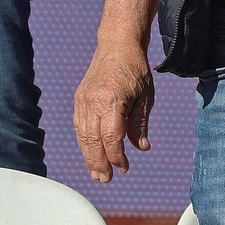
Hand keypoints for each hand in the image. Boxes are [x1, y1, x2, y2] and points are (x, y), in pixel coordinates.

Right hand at [73, 42, 153, 182]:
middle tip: (106, 180)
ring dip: (88, 156)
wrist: (116, 44)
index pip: (111, 137)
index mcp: (113, 100)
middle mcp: (93, 101)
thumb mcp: (146, 97)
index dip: (117, 156)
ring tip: (96, 173)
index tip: (125, 168)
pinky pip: (78, 126)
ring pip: (82, 135)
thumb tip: (141, 148)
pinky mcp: (79, 98)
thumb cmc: (135, 70)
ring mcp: (83, 99)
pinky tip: (90, 153)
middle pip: (92, 140)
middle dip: (99, 163)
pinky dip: (83, 142)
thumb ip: (140, 124)